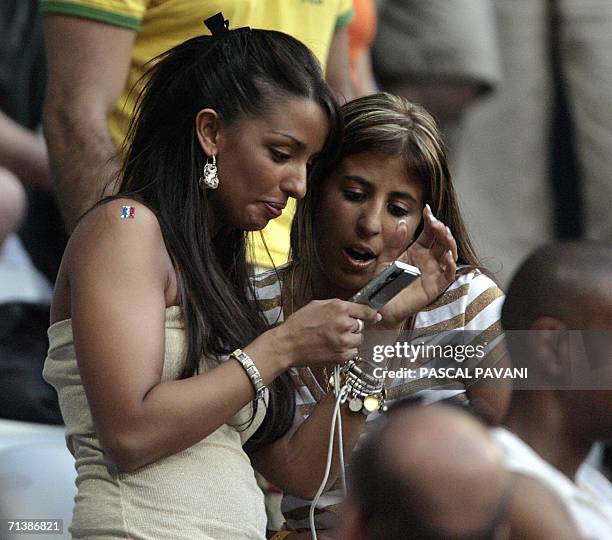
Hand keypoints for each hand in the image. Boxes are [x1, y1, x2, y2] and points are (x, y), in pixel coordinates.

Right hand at [278, 299, 379, 366]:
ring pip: (358, 339)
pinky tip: (333, 347)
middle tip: (338, 329)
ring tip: (334, 339)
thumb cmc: (298, 325)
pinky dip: (346, 350)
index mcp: (339, 308)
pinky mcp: (341, 355)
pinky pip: (353, 352)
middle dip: (352, 327)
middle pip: (361, 325)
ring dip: (350, 339)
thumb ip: (336, 305)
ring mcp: (343, 341)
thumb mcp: (317, 305)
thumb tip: (351, 307)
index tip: (376, 317)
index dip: (372, 314)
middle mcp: (344, 323)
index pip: (365, 311)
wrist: (287, 344)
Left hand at [378, 204, 456, 328]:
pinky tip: (447, 255)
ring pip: (449, 253)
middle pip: (441, 240)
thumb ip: (394, 243)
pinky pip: (448, 274)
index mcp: (417, 250)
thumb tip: (402, 223)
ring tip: (443, 231)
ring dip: (449, 241)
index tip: (427, 210)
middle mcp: (428, 259)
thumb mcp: (385, 259)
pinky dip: (450, 264)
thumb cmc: (383, 283)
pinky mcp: (436, 286)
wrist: (380, 304)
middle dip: (440, 228)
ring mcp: (434, 272)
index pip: (429, 233)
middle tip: (434, 220)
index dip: (431, 221)